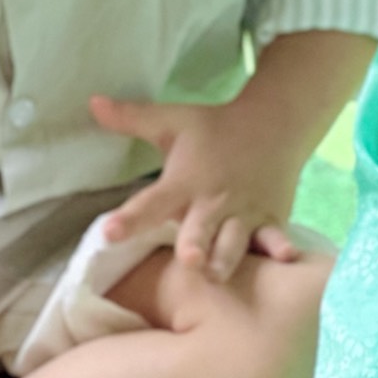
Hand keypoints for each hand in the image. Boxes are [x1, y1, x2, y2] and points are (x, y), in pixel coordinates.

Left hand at [91, 94, 305, 280]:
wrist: (275, 120)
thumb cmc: (216, 127)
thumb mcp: (172, 120)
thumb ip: (131, 118)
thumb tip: (92, 103)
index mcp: (184, 180)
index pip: (151, 202)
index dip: (130, 219)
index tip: (109, 233)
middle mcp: (212, 200)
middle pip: (200, 229)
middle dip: (194, 245)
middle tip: (188, 259)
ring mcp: (244, 212)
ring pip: (234, 242)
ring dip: (226, 257)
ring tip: (217, 274)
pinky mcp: (270, 218)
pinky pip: (274, 237)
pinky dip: (278, 247)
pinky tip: (285, 258)